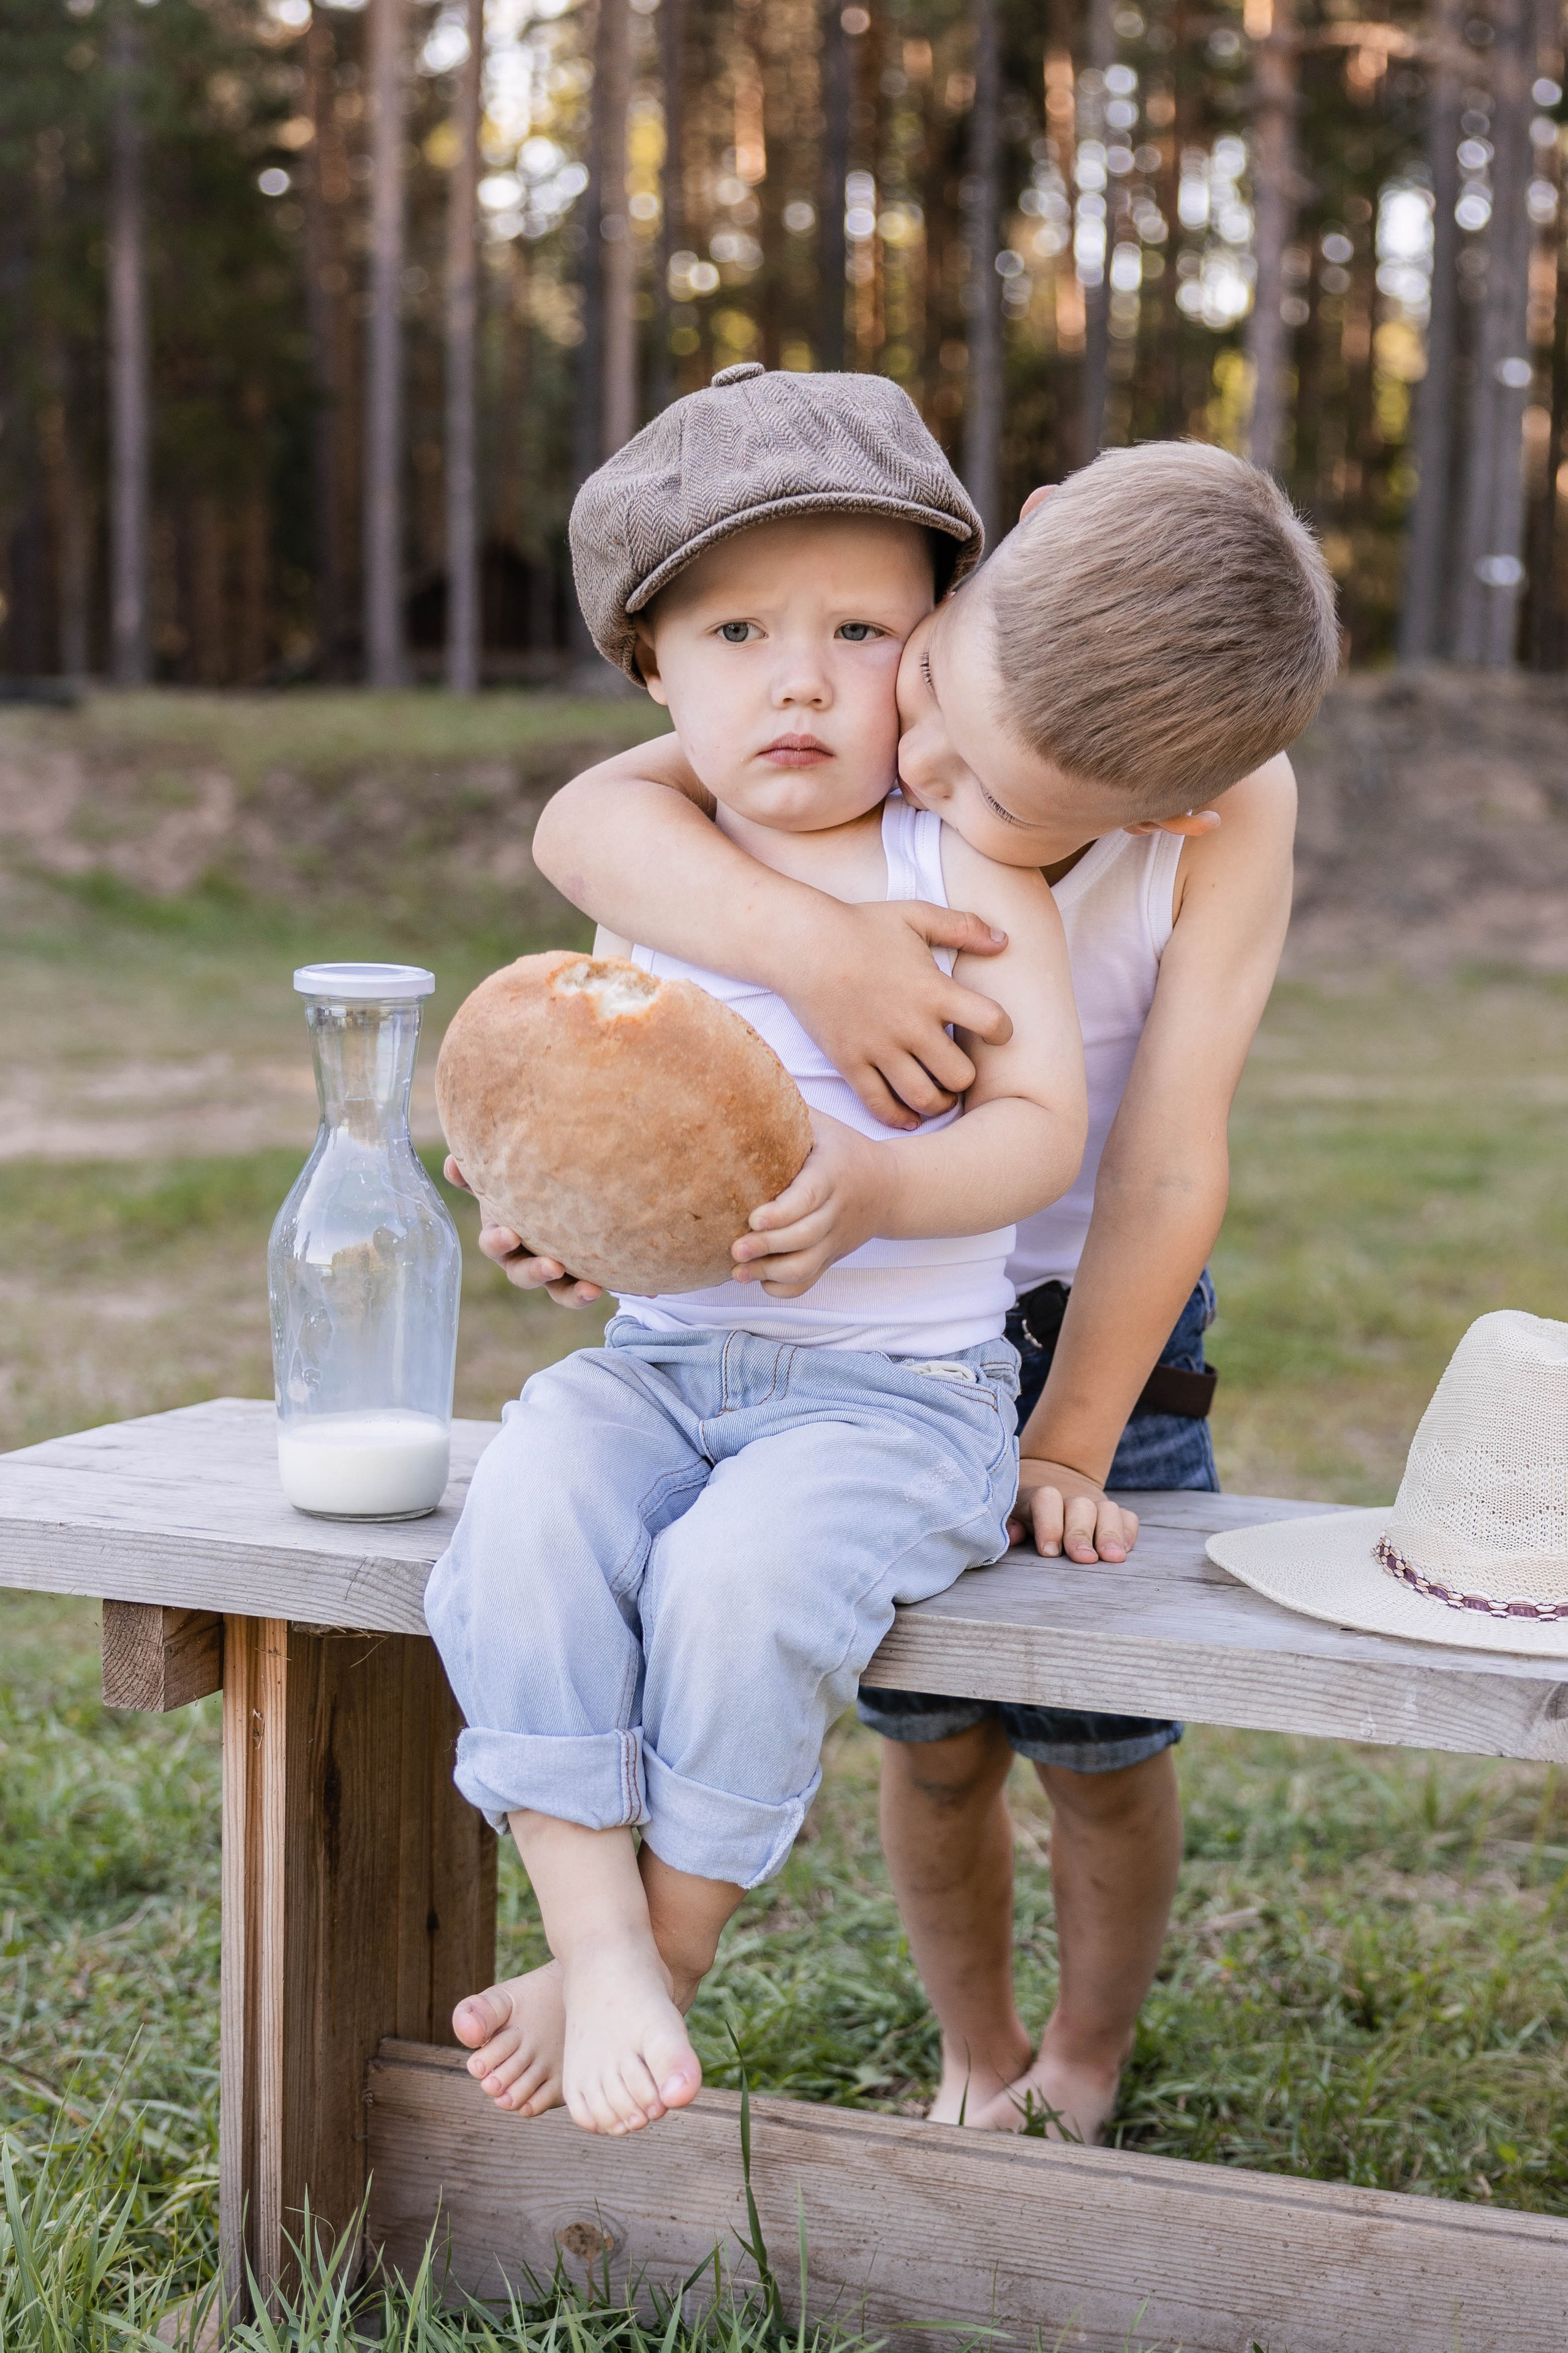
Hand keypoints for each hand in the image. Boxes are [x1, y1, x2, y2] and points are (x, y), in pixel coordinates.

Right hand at [442, 1156, 604, 1307]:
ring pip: (552, 1288)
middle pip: (520, 1273)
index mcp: (502, 1232)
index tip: (510, 1234)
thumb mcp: (505, 1179)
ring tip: (586, 1289)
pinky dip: (583, 1294)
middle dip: (533, 1271)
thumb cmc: (527, 1187)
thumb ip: (479, 1174)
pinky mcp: (575, 1278)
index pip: (493, 1243)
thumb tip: (452, 1161)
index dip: (498, 1241)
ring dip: (567, 1292)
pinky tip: (598, 1289)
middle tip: (553, 1266)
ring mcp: (549, 1270)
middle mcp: (521, 1257)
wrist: (566, 1197)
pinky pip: (575, 1293)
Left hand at [730, 1112, 889, 1297]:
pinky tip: (760, 1280)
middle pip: (804, 1238)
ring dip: (769, 1272)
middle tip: (735, 1248)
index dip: (782, 1213)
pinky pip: (809, 1283)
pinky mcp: (831, 1258)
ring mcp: (835, 1239)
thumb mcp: (823, 1125)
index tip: (753, 1217)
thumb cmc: (844, 1150)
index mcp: (831, 1175)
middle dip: (767, 1247)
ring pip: (805, 1266)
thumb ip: (789, 1111)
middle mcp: (836, 1211)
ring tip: (738, 1270)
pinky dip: (783, 1288)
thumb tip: (742, 1083)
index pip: (809, 1198)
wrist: (890, 1187)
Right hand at [784, 899, 1011, 1131]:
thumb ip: (963, 927)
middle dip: (967, 1077)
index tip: (997, 1032)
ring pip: (923, 1098)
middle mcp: (910, 1026)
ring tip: (940, 1095)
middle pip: (960, 1075)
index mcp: (933, 991)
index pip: (990, 1022)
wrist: (802, 944)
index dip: (1002, 1031)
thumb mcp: (916, 915)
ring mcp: (879, 1048)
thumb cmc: (861, 926)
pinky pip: (879, 1105)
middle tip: (960, 1071)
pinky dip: (899, 1117)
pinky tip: (909, 1115)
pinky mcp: (849, 1062)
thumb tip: (1003, 939)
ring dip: (939, 1103)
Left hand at [1008, 1457, 1139, 1563]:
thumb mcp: (1009, 1511)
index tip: (1049, 1552)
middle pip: (1081, 1507)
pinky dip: (1128, 1533)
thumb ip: (1009, 1523)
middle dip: (1082, 1534)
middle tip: (1085, 1559)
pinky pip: (1127, 1518)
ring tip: (1113, 1558)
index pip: (1046, 1500)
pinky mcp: (1112, 1513)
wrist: (1051, 1474)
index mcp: (1039, 1495)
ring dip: (1111, 1534)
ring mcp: (1094, 1503)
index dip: (1049, 1525)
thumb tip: (1013, 1535)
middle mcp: (1070, 1497)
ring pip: (1108, 1511)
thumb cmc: (1025, 1506)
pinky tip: (1124, 1552)